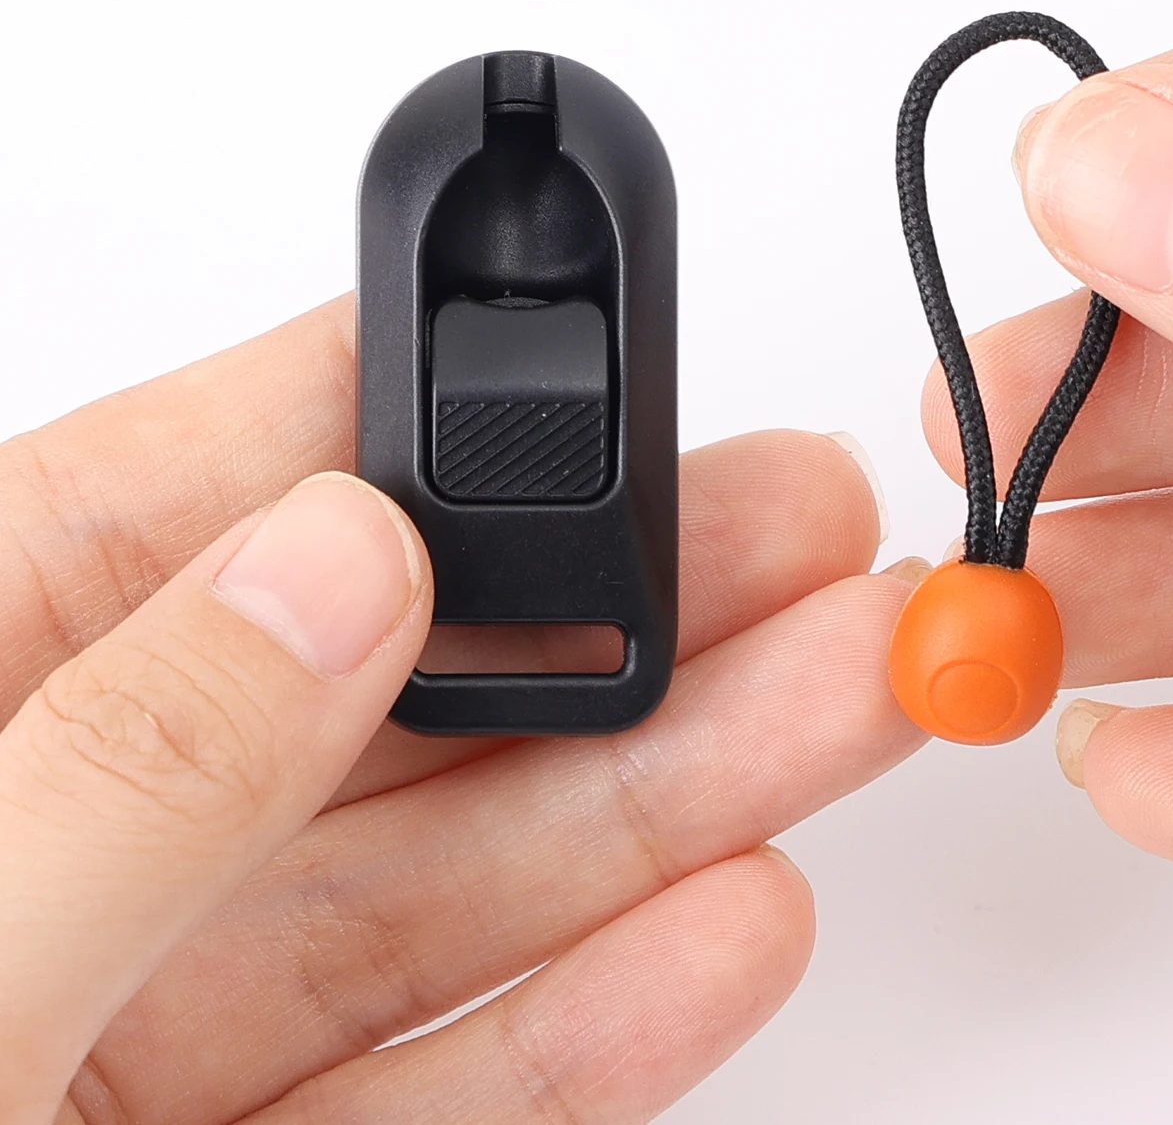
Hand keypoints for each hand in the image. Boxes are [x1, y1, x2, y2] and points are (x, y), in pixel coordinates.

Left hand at [0, 298, 922, 1122]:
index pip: (175, 501)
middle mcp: (42, 853)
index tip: (584, 373)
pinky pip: (437, 1093)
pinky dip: (591, 1023)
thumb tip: (339, 557)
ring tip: (839, 698)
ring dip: (662, 795)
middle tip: (796, 537)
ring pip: (443, 883)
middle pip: (375, 690)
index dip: (399, 417)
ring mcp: (139, 1036)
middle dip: (613, 609)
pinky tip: (733, 921)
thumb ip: (112, 773)